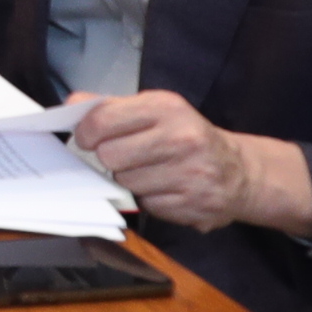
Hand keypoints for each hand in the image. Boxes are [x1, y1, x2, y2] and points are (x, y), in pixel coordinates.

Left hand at [73, 91, 311, 233]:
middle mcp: (182, 138)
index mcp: (166, 108)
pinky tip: (167, 189)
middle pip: (110, 157)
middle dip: (111, 159)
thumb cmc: (186, 135)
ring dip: (131, 181)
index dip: (86, 133)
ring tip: (152, 172)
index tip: (86, 139)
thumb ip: (111, 107)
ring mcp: (191, 174)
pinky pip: (147, 205)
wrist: (240, 171)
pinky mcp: (194, 205)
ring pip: (127, 183)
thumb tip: (72, 105)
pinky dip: (150, 200)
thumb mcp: (154, 110)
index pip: (102, 121)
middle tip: (126, 157)